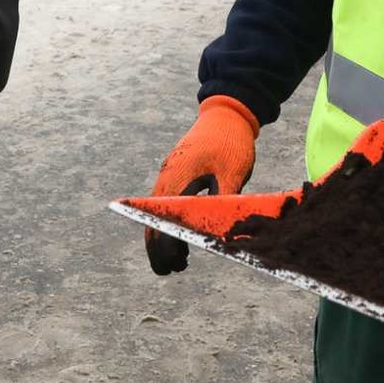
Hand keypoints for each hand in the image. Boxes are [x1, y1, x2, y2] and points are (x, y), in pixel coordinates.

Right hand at [144, 95, 258, 275]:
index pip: (161, 221)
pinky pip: (167, 204)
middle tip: (171, 270)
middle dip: (158, 247)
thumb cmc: (230, 141)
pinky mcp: (178, 173)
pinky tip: (184, 236)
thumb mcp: (231, 173)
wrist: (227, 112)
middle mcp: (167, 178)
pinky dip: (171, 223)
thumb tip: (218, 233)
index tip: (169, 265)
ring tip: (179, 261)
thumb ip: (221, 201)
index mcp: (176, 179)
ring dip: (165, 237)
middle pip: (152, 220)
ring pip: (158, 214)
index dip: (163, 246)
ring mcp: (170, 175)